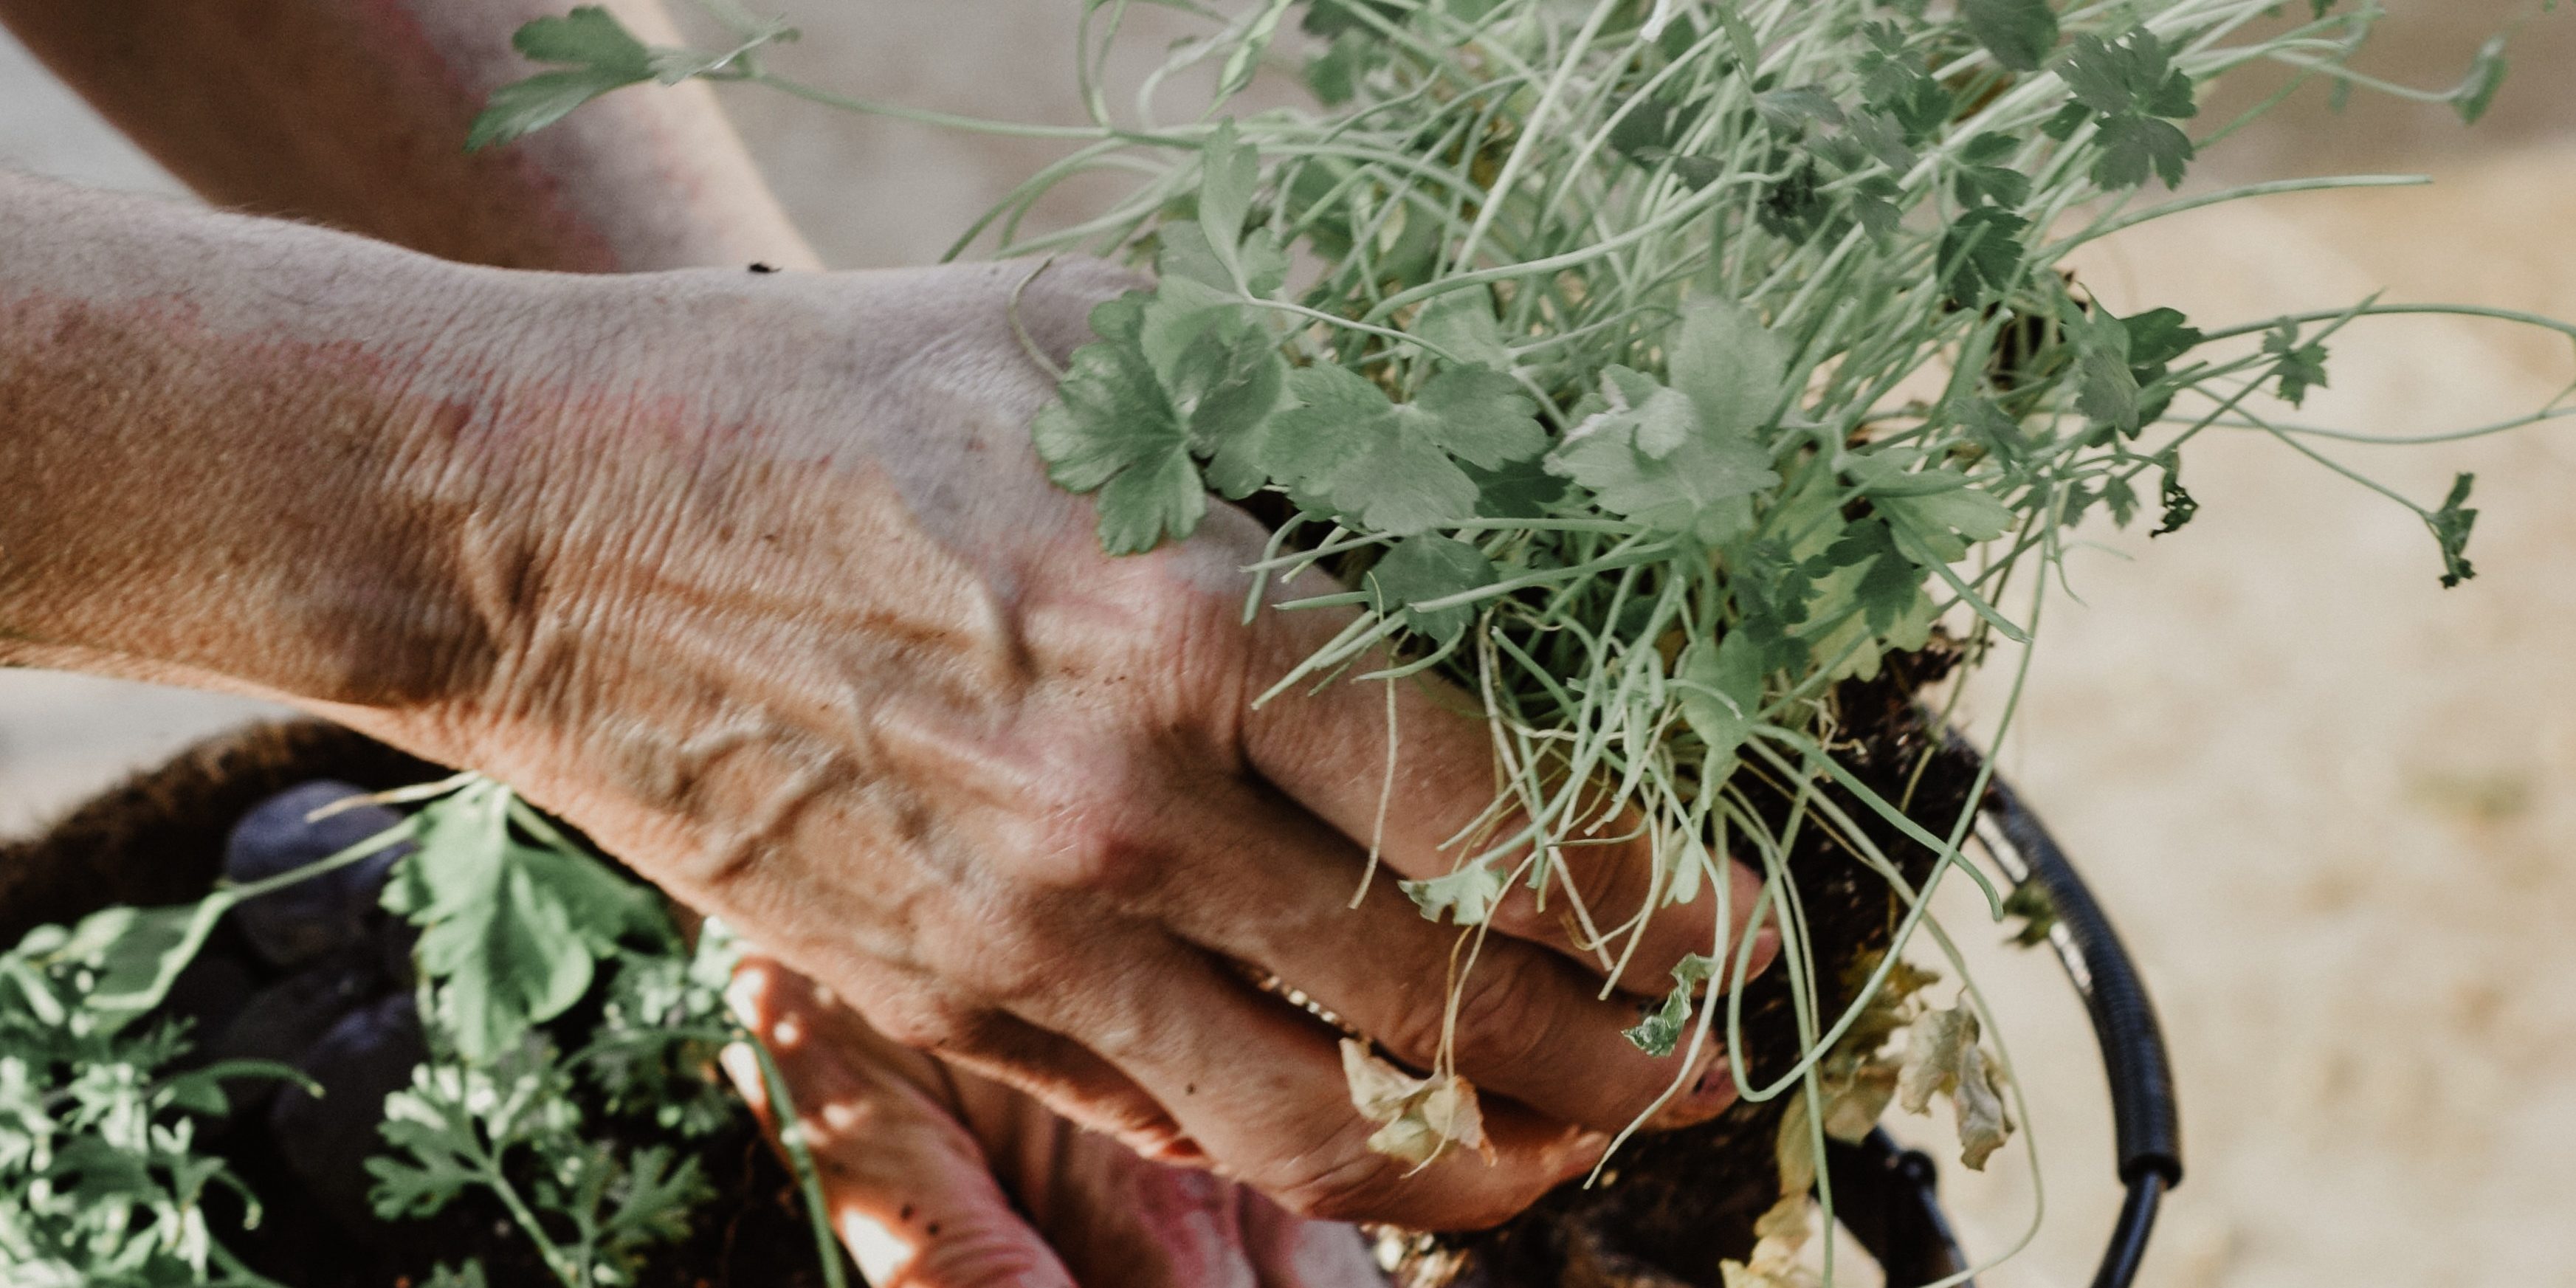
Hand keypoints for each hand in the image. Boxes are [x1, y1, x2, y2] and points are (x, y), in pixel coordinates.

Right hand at [350, 256, 1779, 1228]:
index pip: (1503, 817)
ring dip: (1494, 1154)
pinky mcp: (942, 1002)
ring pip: (1325, 1120)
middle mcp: (1126, 808)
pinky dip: (1316, 1152)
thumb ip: (1323, 425)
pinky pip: (1177, 1120)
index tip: (1732, 924)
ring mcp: (1023, 935)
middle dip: (1621, 1054)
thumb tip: (1519, 509)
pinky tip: (1390, 1128)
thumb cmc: (834, 397)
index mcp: (1194, 618)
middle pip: (1448, 997)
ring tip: (1579, 1137)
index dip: (1657, 898)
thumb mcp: (1100, 333)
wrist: (542, 526)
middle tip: (1706, 1059)